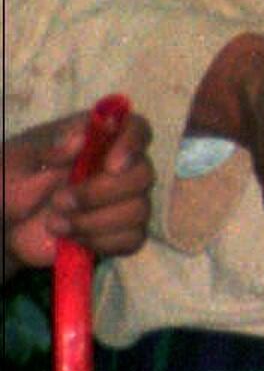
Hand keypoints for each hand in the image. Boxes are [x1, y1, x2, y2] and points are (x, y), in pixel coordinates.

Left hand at [5, 108, 156, 266]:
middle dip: (100, 194)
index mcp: (95, 138)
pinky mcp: (119, 232)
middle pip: (143, 174)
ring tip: (55, 224)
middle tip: (58, 201)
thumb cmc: (9, 184)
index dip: (133, 143)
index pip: (136, 127)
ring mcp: (121, 200)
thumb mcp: (17, 162)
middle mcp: (116, 166)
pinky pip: (133, 239)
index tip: (112, 165)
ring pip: (139, 210)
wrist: (3, 226)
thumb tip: (80, 138)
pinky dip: (101, 243)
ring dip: (95, 222)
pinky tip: (73, 240)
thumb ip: (48, 149)